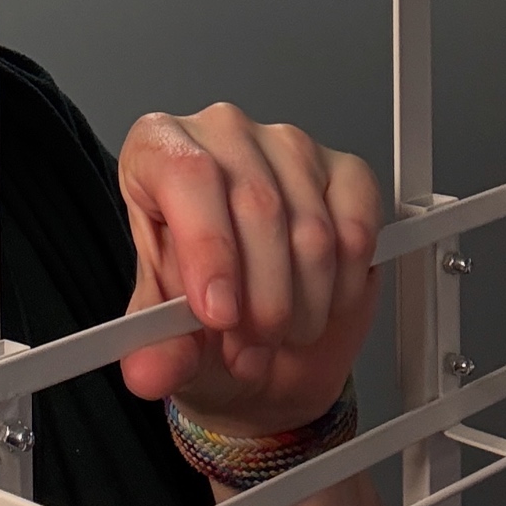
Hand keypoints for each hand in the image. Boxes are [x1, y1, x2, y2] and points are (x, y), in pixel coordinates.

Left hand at [117, 105, 382, 439]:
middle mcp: (223, 133)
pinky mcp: (345, 172)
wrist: (257, 332)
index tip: (218, 314)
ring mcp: (289, 146)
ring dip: (302, 306)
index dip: (209, 249)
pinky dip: (341, 287)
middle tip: (249, 349)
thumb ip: (158, 352)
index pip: (188, 174)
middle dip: (260, 301)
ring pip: (312, 229)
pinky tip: (319, 307)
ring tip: (277, 338)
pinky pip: (356, 231)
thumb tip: (149, 372)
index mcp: (159, 150)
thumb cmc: (202, 314)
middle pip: (257, 205)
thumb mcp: (169, 338)